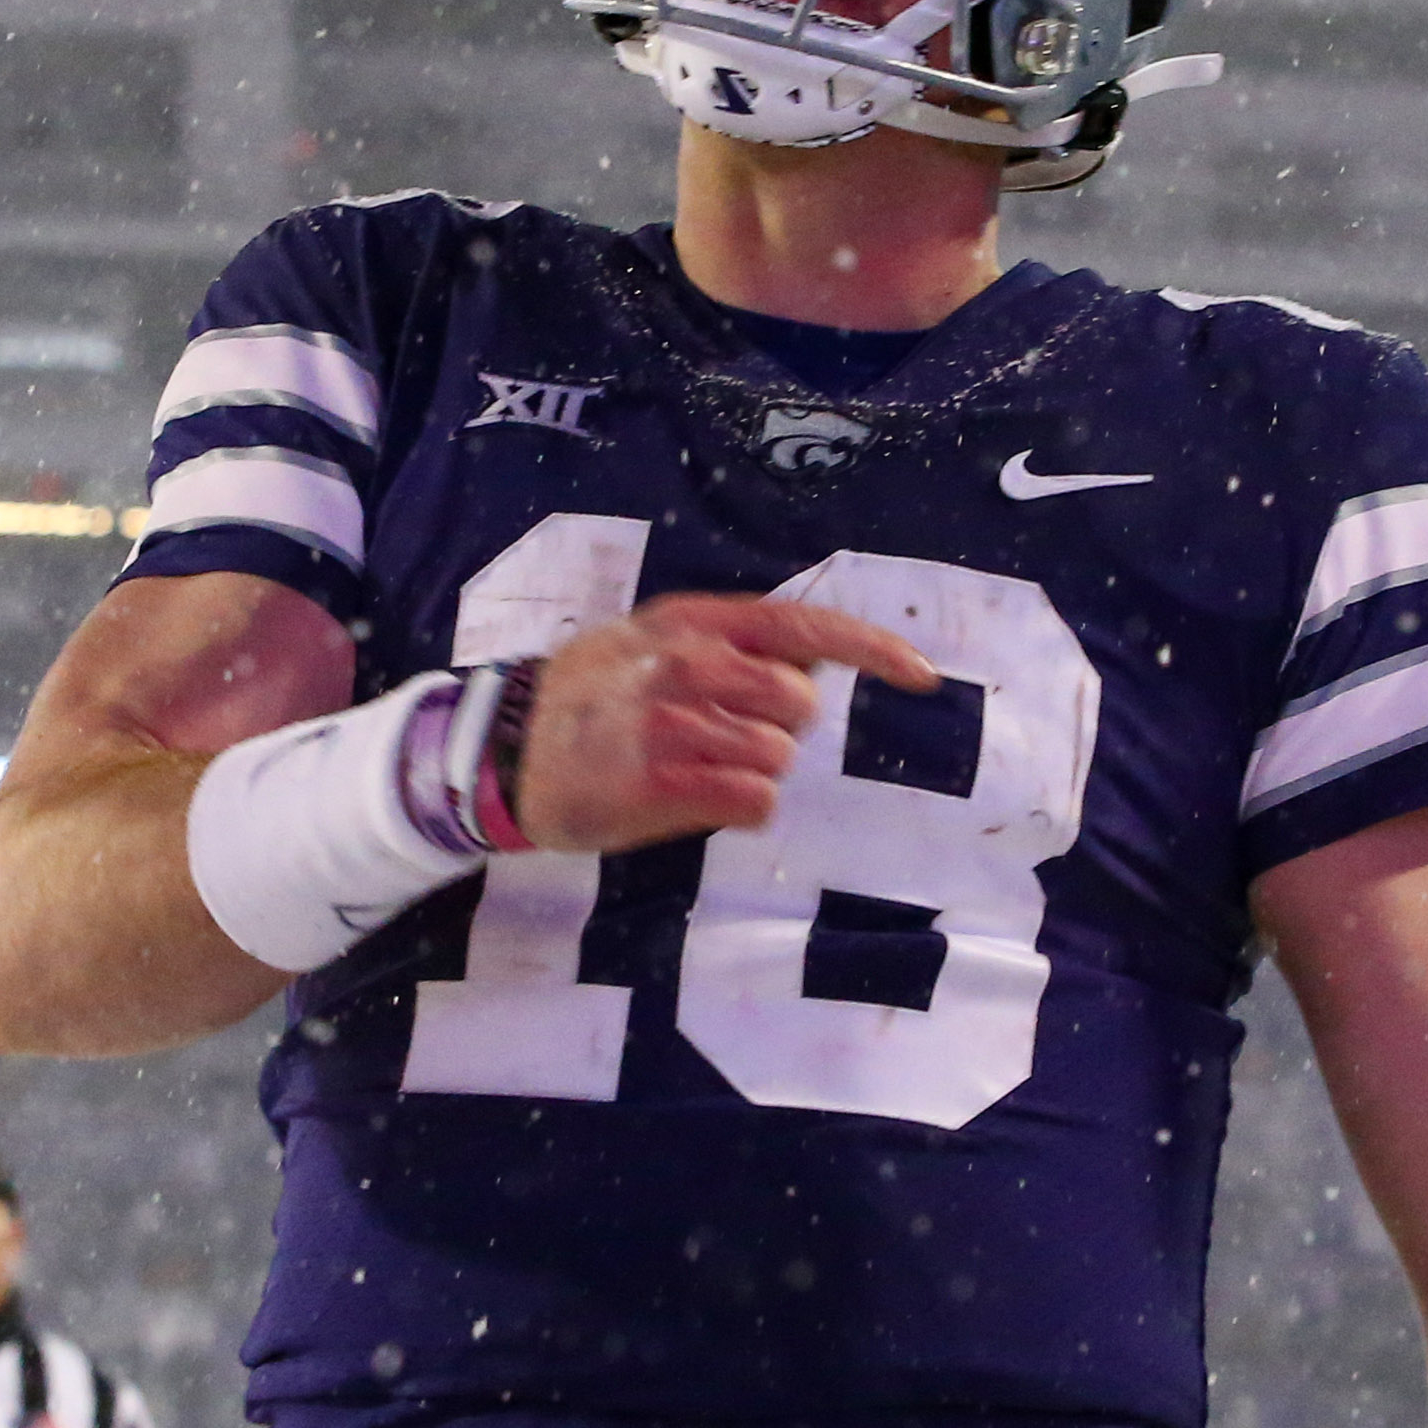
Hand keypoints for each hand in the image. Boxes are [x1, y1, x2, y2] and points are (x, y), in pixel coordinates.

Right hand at [512, 595, 939, 853]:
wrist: (505, 749)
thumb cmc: (591, 696)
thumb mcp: (653, 639)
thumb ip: (730, 641)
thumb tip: (818, 653)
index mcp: (693, 621)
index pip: (805, 625)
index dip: (874, 651)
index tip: (923, 675)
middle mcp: (687, 663)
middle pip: (801, 702)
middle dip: (782, 726)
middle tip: (728, 734)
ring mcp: (673, 723)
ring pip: (778, 757)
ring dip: (754, 771)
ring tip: (697, 767)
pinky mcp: (660, 783)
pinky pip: (753, 800)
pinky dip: (740, 806)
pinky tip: (695, 797)